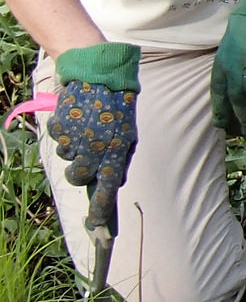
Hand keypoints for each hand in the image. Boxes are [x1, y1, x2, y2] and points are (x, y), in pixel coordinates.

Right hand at [52, 42, 140, 236]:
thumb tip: (113, 181)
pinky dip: (65, 134)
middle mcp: (95, 150)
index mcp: (116, 152)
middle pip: (79, 178)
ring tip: (85, 129)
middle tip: (86, 157)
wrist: (99, 76)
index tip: (96, 226)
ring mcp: (75, 140)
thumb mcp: (129, 134)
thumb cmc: (118, 107)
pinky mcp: (60, 129)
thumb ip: (122, 159)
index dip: (100, 211)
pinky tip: (75, 119)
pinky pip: (59, 141)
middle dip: (80, 173)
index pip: (107, 190)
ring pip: (68, 159)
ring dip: (74, 150)